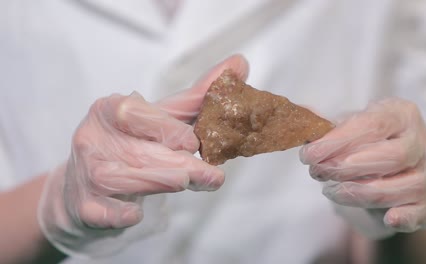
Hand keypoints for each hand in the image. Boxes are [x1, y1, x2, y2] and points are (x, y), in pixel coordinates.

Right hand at [38, 55, 248, 256]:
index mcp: (110, 110)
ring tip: (187, 182)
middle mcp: (93, 138)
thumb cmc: (132, 144)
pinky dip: (119, 213)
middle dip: (177, 162)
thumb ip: (199, 97)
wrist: (89, 185)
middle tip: (212, 175)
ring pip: (121, 178)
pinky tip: (136, 214)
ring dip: (156, 182)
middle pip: (136, 149)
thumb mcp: (162, 118)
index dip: (165, 127)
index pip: (135, 112)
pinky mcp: (87, 206)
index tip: (193, 142)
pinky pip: (102, 211)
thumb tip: (240, 65)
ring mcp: (87, 173)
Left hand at [300, 98, 425, 232]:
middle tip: (317, 172)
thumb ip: (327, 124)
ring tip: (329, 190)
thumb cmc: (368, 143)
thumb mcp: (350, 127)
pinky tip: (387, 218)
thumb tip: (302, 112)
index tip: (308, 155)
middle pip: (390, 157)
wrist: (398, 167)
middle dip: (346, 168)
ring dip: (357, 192)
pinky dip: (403, 217)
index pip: (373, 125)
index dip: (337, 141)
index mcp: (401, 115)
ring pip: (397, 187)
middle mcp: (421, 143)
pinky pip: (419, 213)